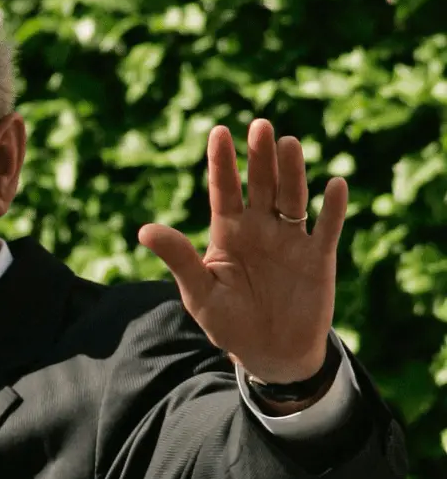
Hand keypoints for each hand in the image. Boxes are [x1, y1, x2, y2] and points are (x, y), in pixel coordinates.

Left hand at [137, 119, 346, 383]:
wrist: (269, 354)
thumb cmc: (229, 323)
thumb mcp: (199, 292)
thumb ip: (179, 259)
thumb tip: (144, 230)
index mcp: (228, 233)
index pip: (223, 191)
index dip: (222, 163)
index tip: (219, 132)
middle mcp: (260, 228)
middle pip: (261, 185)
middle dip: (260, 156)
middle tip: (260, 125)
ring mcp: (291, 240)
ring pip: (293, 198)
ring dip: (293, 172)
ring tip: (289, 143)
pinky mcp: (318, 257)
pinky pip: (327, 227)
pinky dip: (332, 208)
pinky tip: (335, 185)